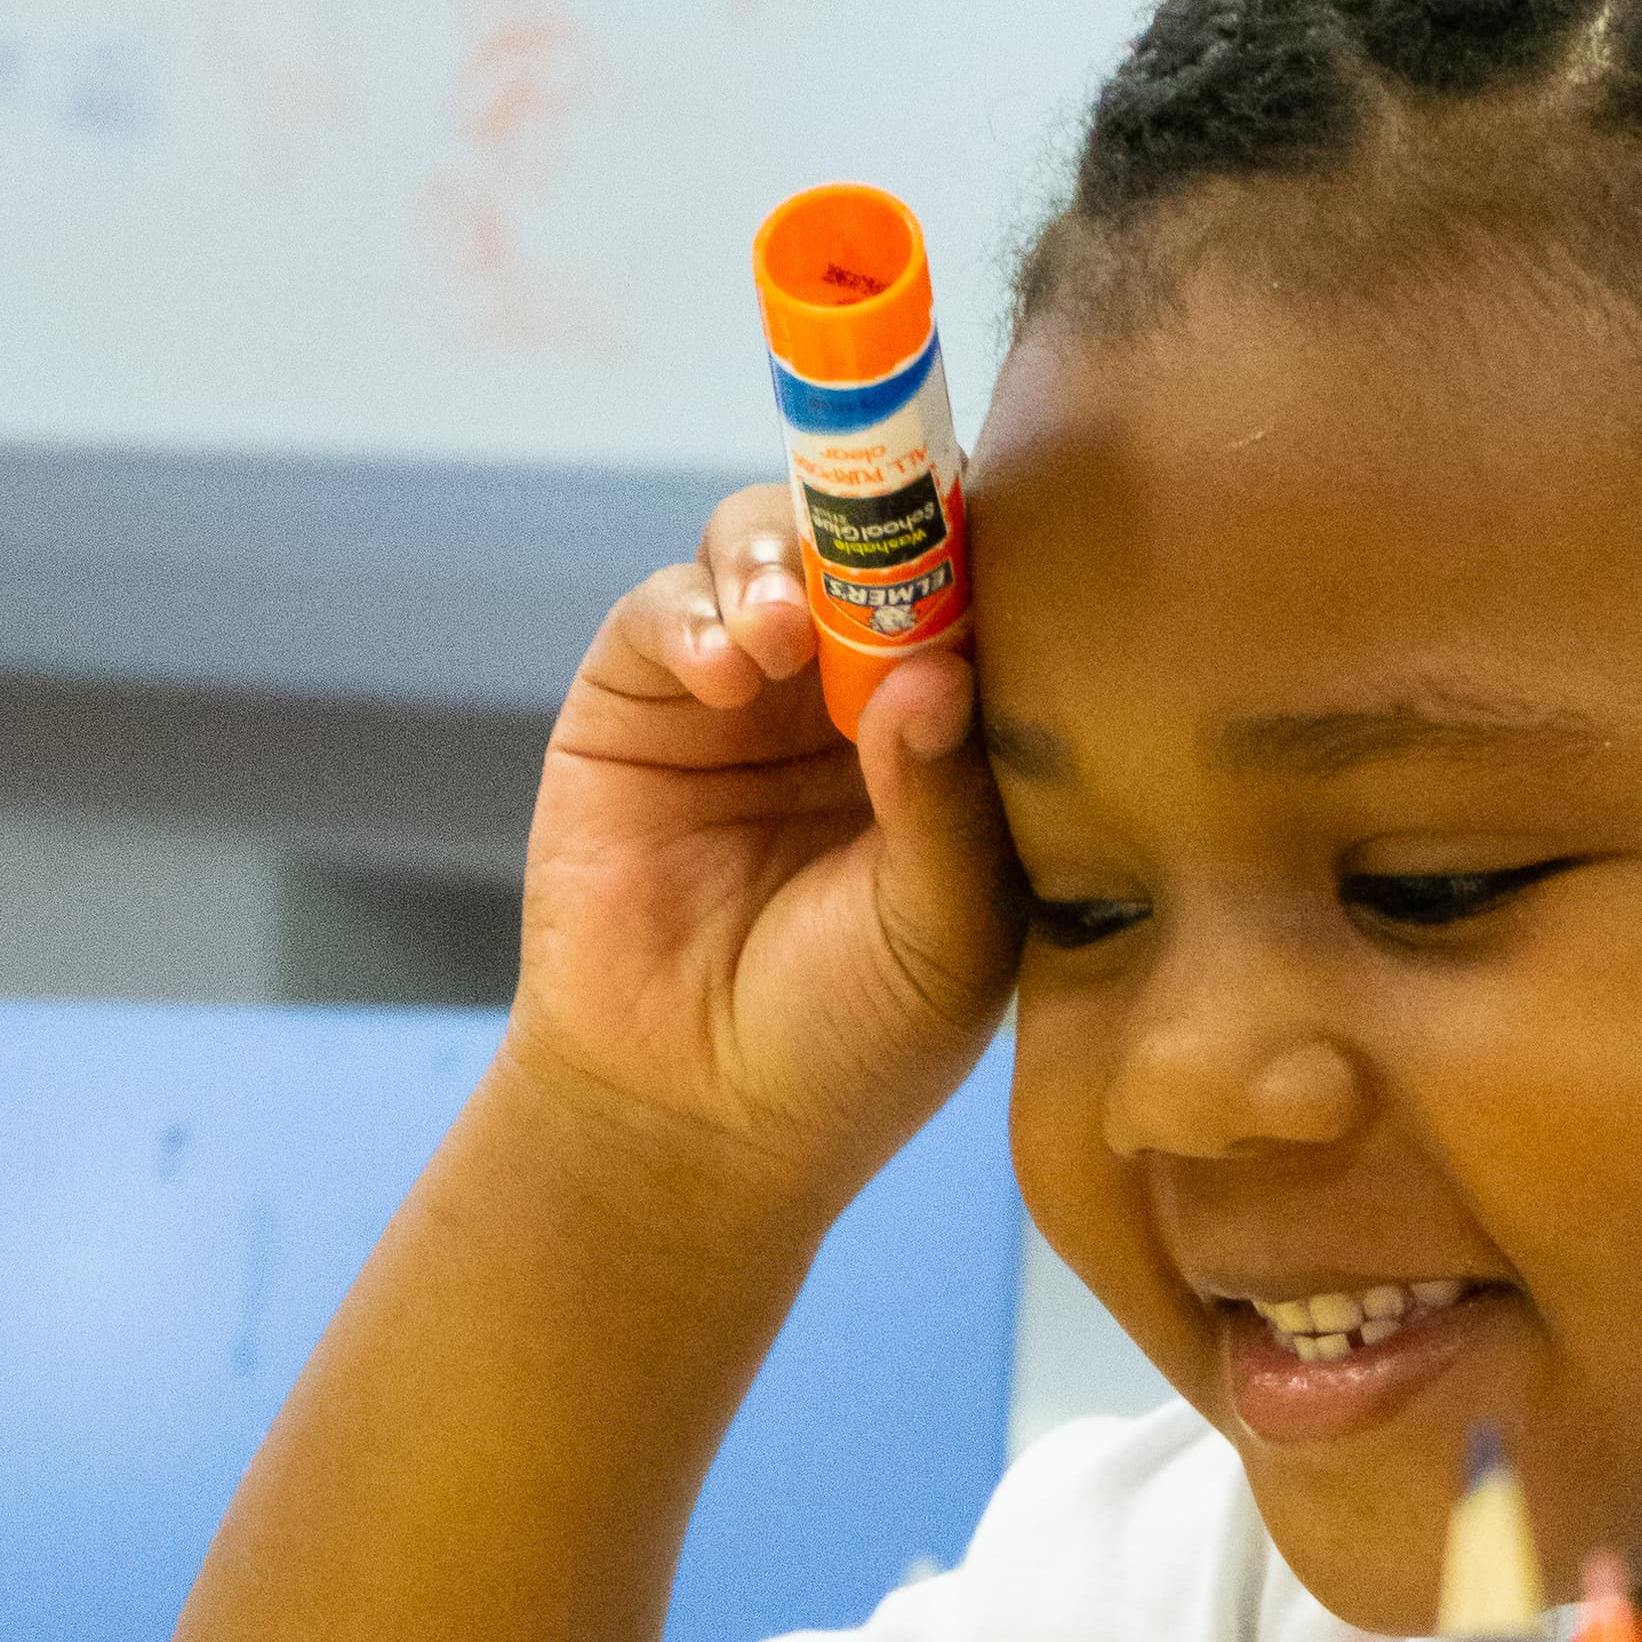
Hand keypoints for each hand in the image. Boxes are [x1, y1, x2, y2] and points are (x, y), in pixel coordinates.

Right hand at [507, 479, 1022, 1218]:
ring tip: (792, 627)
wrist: (691, 1116)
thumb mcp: (939, 937)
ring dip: (783, 556)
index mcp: (957, 738)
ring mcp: (748, 688)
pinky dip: (697, 612)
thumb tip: (937, 671)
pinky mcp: (643, 699)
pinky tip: (727, 669)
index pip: (980, 603)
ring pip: (769, 546)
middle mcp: (854, 693)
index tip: (999, 536)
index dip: (985, 555)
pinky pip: (668, 608)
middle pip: (872, 544)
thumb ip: (949, 807)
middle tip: (883, 554)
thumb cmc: (849, 1041)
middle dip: (877, 525)